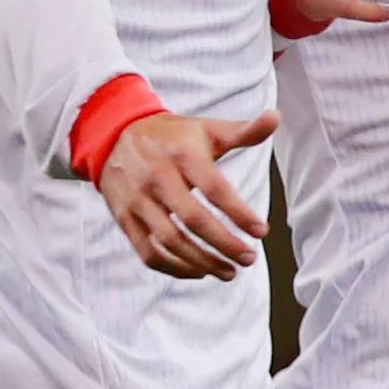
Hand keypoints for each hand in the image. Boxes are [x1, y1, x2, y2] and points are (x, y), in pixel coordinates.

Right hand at [98, 108, 279, 278]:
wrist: (113, 132)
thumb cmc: (172, 136)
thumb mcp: (206, 129)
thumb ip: (243, 131)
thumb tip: (275, 117)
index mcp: (182, 154)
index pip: (215, 189)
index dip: (240, 213)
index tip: (262, 231)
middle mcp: (157, 177)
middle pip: (193, 219)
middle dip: (224, 244)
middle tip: (249, 258)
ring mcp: (138, 199)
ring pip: (171, 241)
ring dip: (203, 262)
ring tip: (229, 272)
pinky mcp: (124, 217)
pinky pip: (148, 252)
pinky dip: (175, 268)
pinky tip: (199, 271)